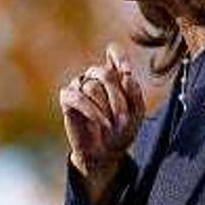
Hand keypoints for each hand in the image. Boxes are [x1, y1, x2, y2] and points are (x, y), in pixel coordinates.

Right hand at [59, 42, 144, 182]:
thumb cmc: (122, 130)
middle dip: (117, 97)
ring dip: (105, 108)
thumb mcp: (136, 114)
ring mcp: (80, 86)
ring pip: (92, 86)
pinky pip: (76, 97)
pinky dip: (91, 111)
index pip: (114, 51)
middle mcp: (95, 76)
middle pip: (105, 73)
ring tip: (112, 125)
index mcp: (115, 75)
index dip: (120, 57)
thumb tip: (127, 76)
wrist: (106, 153)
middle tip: (123, 119)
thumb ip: (135, 94)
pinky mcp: (67, 99)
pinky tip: (102, 123)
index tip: (128, 72)